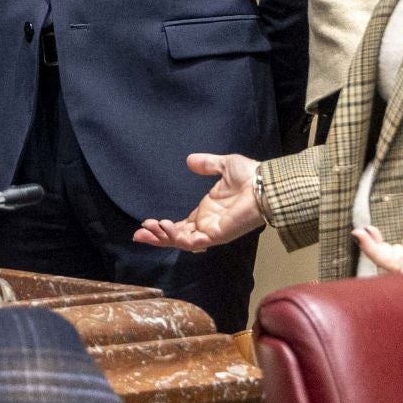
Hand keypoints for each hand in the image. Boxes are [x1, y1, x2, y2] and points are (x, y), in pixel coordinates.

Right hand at [133, 154, 263, 251]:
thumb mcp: (223, 166)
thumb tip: (189, 160)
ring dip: (164, 237)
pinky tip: (166, 227)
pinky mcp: (217, 234)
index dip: (162, 227)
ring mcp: (212, 231)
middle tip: (138, 234)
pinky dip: (178, 237)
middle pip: (176, 237)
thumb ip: (206, 164)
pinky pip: (194, 242)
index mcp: (206, 213)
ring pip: (182, 242)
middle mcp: (206, 225)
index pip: (179, 226)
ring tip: (150, 228)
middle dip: (156, 237)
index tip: (145, 224)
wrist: (264, 183)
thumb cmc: (249, 176)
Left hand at [352, 163, 402, 273]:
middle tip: (358, 233)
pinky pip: (399, 254)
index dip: (384, 261)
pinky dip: (381, 246)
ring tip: (363, 231)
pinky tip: (372, 232)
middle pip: (401, 270)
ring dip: (376, 251)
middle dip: (376, 256)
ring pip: (397, 263)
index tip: (364, 236)